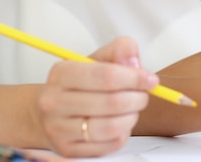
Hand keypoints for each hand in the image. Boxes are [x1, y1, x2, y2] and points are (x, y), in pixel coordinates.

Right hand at [36, 37, 158, 156]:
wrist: (50, 111)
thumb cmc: (81, 83)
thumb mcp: (98, 59)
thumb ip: (119, 51)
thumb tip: (134, 61)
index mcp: (62, 73)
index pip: (107, 76)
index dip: (135, 78)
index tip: (150, 79)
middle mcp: (54, 102)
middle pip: (112, 103)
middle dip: (138, 98)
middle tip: (143, 95)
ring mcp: (58, 129)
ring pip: (110, 127)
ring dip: (132, 117)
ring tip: (133, 109)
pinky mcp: (68, 150)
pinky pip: (109, 145)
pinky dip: (123, 133)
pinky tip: (120, 123)